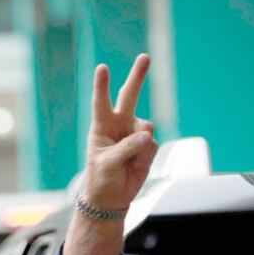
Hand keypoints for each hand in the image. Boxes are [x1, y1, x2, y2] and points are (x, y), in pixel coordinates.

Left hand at [83, 54, 157, 208]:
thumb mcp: (107, 164)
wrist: (112, 197)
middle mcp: (119, 125)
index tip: (102, 68)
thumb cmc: (101, 178)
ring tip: (127, 161)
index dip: (102, 86)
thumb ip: (126, 148)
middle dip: (138, 77)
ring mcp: (134, 134)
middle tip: (145, 57)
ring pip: (146, 127)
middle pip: (129, 96)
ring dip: (140, 144)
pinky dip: (145, 156)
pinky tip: (136, 164)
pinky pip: (152, 144)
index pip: (101, 103)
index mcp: (102, 127)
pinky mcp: (147, 145)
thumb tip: (147, 136)